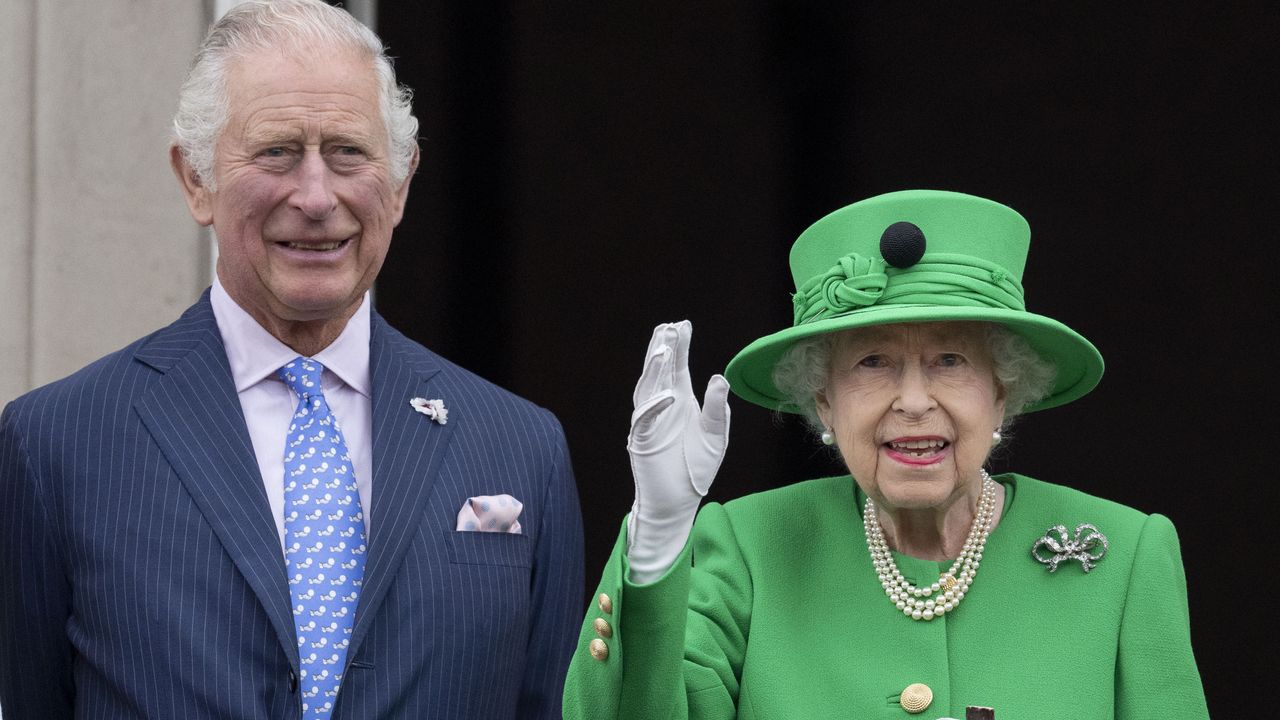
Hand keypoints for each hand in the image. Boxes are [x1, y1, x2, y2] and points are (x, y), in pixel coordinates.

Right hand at [626, 321, 729, 582]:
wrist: (678, 502)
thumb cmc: (695, 468)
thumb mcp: (716, 436)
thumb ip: (718, 410)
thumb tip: (719, 378)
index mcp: (681, 401)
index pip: (679, 368)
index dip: (680, 346)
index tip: (683, 324)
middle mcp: (663, 406)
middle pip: (661, 372)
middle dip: (664, 349)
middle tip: (668, 327)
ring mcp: (650, 422)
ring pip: (648, 390)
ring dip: (654, 371)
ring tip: (662, 349)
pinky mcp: (642, 441)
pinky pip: (646, 420)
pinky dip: (655, 407)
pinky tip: (668, 394)